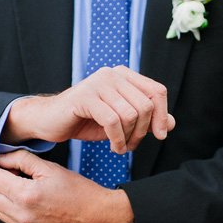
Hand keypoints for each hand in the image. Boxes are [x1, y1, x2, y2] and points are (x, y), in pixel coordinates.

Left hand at [0, 151, 133, 222]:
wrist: (98, 216)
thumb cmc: (79, 191)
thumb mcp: (50, 168)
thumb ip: (21, 159)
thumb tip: (1, 156)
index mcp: (26, 196)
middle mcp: (21, 216)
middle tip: (9, 171)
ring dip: (1, 194)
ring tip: (22, 186)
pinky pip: (8, 219)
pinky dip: (13, 208)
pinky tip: (31, 201)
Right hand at [1, 66, 175, 153]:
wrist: (50, 121)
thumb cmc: (87, 120)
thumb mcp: (121, 122)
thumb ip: (146, 120)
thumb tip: (171, 124)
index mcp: (124, 75)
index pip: (157, 91)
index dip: (163, 115)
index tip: (160, 135)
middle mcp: (113, 74)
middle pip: (146, 105)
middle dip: (143, 132)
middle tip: (132, 146)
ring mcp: (98, 83)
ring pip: (131, 114)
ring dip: (129, 138)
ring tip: (121, 147)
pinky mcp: (85, 96)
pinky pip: (113, 121)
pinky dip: (118, 139)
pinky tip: (114, 148)